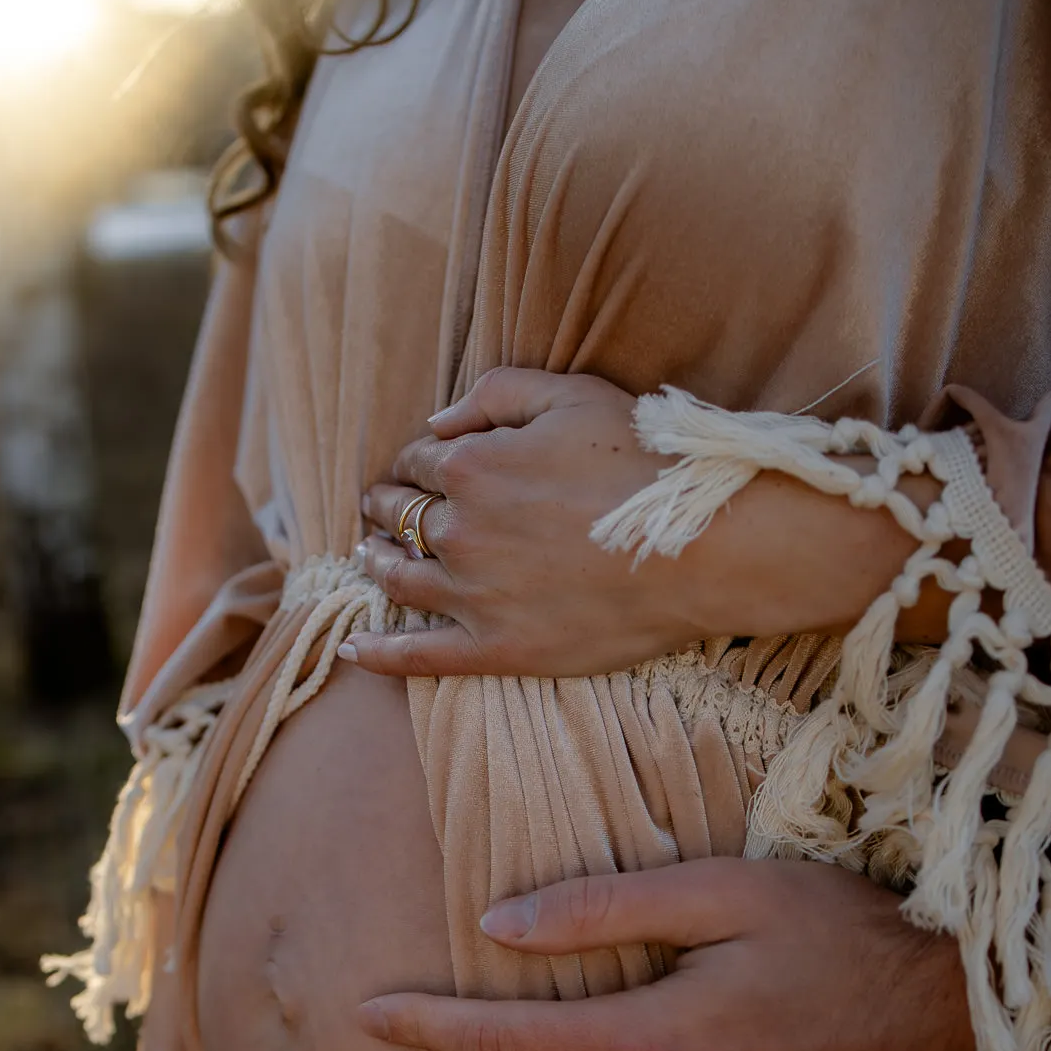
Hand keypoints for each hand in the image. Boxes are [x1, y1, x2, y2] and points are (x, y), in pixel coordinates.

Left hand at [349, 369, 659, 676]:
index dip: (414, 462)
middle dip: (386, 508)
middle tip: (380, 509)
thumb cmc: (641, 463)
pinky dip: (379, 653)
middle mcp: (459, 532)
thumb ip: (495, 394)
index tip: (416, 469)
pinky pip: (419, 655)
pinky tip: (353, 649)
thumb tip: (436, 423)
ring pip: (398, 579)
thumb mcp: (571, 394)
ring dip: (376, 562)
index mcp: (470, 467)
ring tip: (369, 556)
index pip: (419, 462)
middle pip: (400, 518)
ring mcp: (473, 596)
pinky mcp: (496, 649)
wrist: (697, 547)